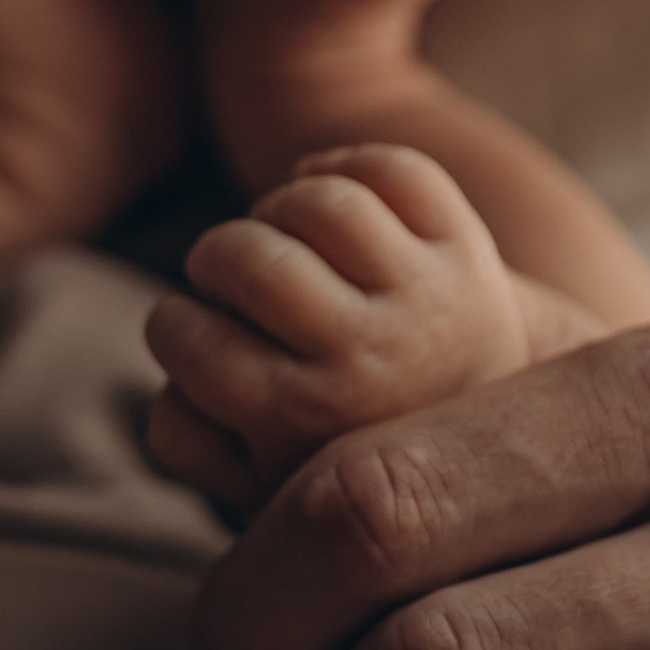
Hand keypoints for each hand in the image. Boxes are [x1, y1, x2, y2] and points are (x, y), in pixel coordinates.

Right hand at [144, 143, 573, 513]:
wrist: (476, 449)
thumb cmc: (331, 449)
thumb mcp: (248, 480)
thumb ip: (183, 436)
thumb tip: (178, 360)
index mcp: (303, 422)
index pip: (189, 338)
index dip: (173, 325)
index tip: (192, 330)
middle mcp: (371, 360)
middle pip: (248, 258)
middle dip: (214, 257)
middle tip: (227, 279)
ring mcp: (428, 298)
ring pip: (320, 203)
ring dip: (278, 209)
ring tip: (282, 241)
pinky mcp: (468, 249)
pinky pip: (392, 171)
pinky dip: (345, 169)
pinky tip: (330, 218)